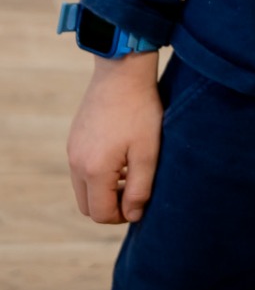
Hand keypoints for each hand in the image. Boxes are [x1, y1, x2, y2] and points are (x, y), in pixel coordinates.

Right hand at [66, 53, 162, 224]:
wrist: (122, 72)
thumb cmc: (140, 111)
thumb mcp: (147, 153)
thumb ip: (139, 189)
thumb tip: (132, 216)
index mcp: (93, 170)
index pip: (100, 213)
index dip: (121, 217)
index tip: (140, 205)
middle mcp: (76, 163)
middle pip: (87, 205)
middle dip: (110, 207)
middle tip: (135, 193)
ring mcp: (72, 150)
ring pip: (83, 187)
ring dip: (104, 190)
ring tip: (131, 174)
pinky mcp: (74, 139)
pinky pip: (81, 169)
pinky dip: (98, 174)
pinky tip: (121, 158)